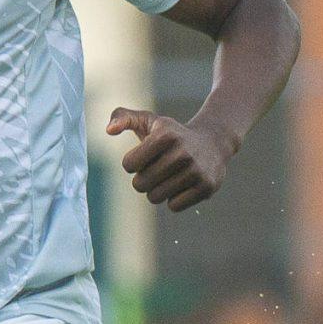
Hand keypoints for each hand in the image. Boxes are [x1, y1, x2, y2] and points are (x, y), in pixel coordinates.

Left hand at [106, 107, 229, 210]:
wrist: (214, 142)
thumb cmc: (173, 134)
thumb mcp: (149, 121)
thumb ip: (122, 117)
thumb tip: (109, 130)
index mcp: (165, 135)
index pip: (128, 165)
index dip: (132, 163)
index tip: (145, 156)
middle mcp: (182, 152)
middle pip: (140, 184)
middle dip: (143, 179)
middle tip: (156, 170)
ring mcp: (196, 170)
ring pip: (155, 197)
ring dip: (157, 190)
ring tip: (169, 177)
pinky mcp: (207, 187)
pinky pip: (174, 206)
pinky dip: (174, 200)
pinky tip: (183, 185)